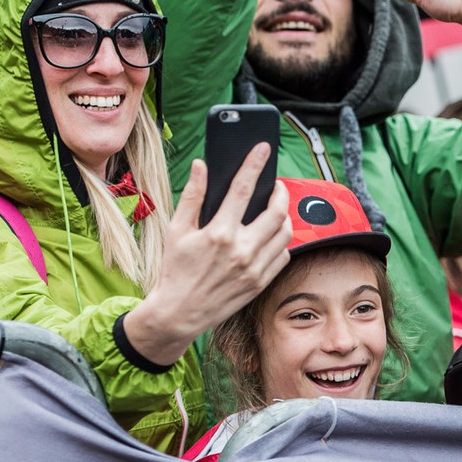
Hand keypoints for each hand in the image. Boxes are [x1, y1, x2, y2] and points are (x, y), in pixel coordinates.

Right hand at [122, 143, 291, 364]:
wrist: (179, 313)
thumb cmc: (175, 270)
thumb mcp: (177, 230)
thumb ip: (192, 196)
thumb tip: (201, 166)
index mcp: (219, 233)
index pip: (243, 189)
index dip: (255, 164)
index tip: (263, 148)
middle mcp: (241, 250)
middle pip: (276, 211)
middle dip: (280, 192)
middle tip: (275, 185)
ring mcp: (254, 268)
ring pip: (285, 233)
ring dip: (284, 216)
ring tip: (274, 209)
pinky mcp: (260, 283)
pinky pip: (283, 255)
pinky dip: (282, 241)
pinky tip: (271, 236)